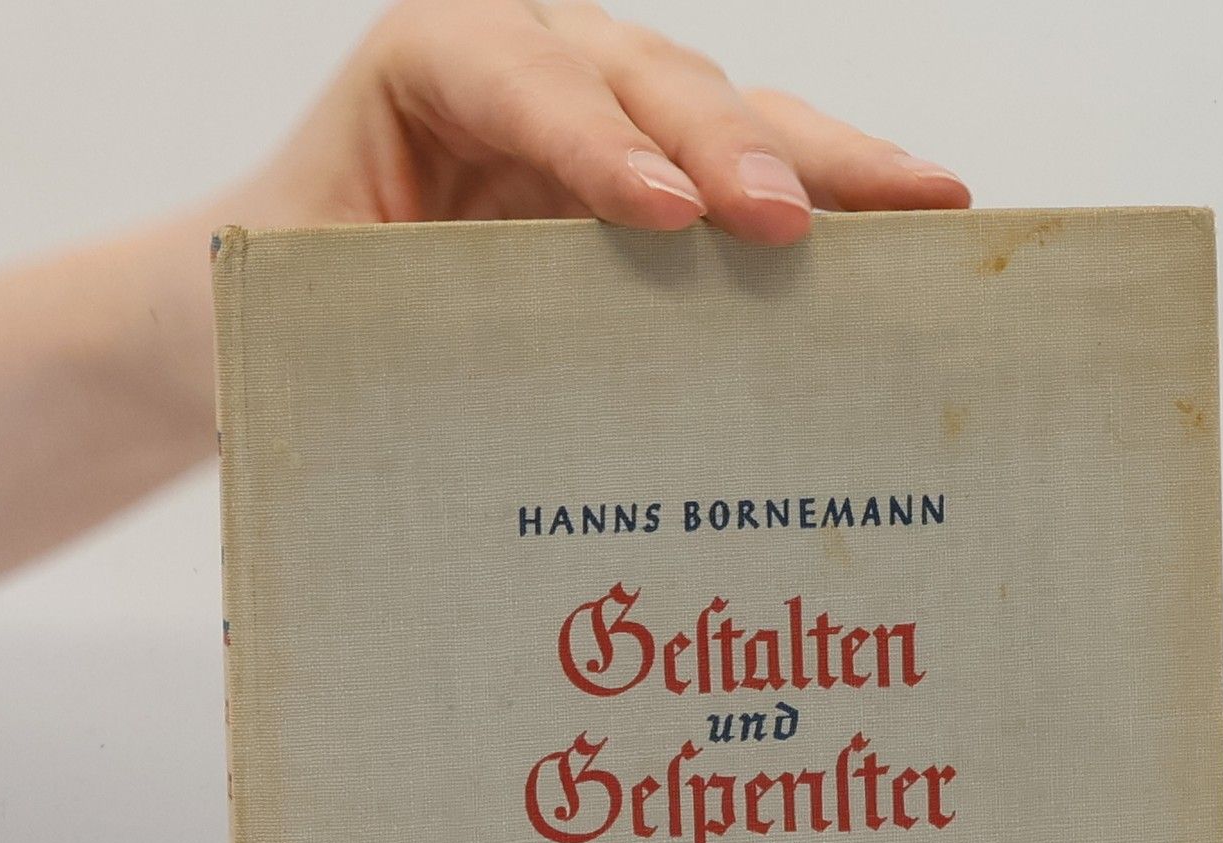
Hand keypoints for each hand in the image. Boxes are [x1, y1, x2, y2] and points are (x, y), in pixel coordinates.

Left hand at [230, 0, 968, 245]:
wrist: (294, 300)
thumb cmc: (295, 301)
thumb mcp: (308, 299)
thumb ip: (376, 310)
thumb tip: (460, 399)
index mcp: (428, 64)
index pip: (514, 76)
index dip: (588, 139)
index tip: (658, 213)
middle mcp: (534, 64)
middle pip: (647, 79)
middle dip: (725, 147)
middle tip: (781, 227)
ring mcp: (611, 114)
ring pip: (724, 114)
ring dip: (824, 162)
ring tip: (928, 203)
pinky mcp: (660, 176)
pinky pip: (750, 175)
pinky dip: (829, 197)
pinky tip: (913, 219)